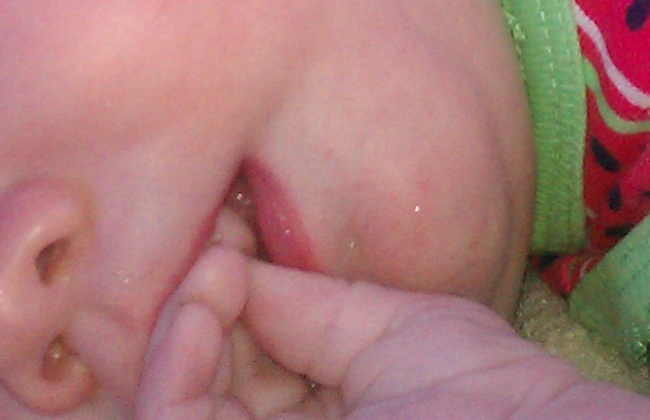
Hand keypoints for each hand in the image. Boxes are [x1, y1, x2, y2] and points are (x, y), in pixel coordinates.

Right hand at [142, 251, 624, 419]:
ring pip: (167, 408)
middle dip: (184, 313)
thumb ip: (293, 302)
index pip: (230, 371)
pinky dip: (171, 368)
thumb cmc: (483, 395)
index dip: (212, 305)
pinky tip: (200, 311)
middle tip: (210, 256)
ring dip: (171, 335)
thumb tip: (218, 262)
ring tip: (208, 276)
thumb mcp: (380, 326)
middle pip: (190, 385)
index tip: (223, 245)